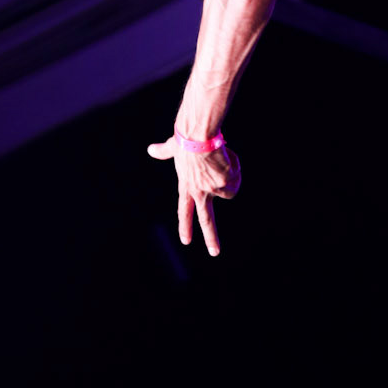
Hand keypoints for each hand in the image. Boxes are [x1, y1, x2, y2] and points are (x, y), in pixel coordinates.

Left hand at [146, 135, 240, 255]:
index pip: (184, 211)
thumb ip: (164, 151)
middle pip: (206, 220)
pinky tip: (225, 156)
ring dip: (231, 174)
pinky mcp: (224, 182)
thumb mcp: (173, 148)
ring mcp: (212, 189)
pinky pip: (236, 176)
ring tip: (220, 158)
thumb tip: (151, 149)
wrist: (197, 135)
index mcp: (186, 186)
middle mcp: (198, 192)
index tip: (186, 241)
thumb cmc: (185, 138)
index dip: (185, 226)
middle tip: (214, 253)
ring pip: (231, 189)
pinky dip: (235, 165)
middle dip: (211, 238)